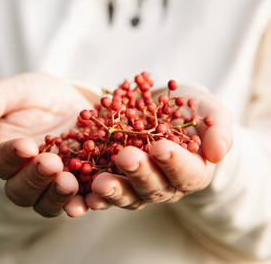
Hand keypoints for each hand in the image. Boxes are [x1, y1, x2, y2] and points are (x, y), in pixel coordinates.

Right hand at [0, 72, 96, 217]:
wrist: (71, 101)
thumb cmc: (38, 94)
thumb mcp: (16, 90)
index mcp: (6, 152)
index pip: (0, 161)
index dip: (11, 156)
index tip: (26, 145)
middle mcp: (26, 173)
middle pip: (22, 191)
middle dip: (36, 179)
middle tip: (51, 164)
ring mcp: (52, 181)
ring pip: (48, 203)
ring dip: (58, 197)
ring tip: (69, 183)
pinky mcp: (78, 182)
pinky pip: (78, 199)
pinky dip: (84, 202)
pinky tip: (93, 200)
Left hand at [84, 85, 232, 210]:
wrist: (167, 109)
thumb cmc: (193, 112)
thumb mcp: (212, 114)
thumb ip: (219, 131)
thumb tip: (217, 153)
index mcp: (192, 171)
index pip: (187, 173)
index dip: (174, 162)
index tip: (160, 147)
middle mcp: (167, 184)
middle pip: (154, 188)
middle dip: (140, 173)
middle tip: (126, 157)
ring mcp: (141, 184)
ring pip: (129, 195)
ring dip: (114, 191)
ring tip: (99, 184)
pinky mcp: (119, 179)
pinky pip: (108, 190)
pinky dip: (97, 194)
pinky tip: (84, 192)